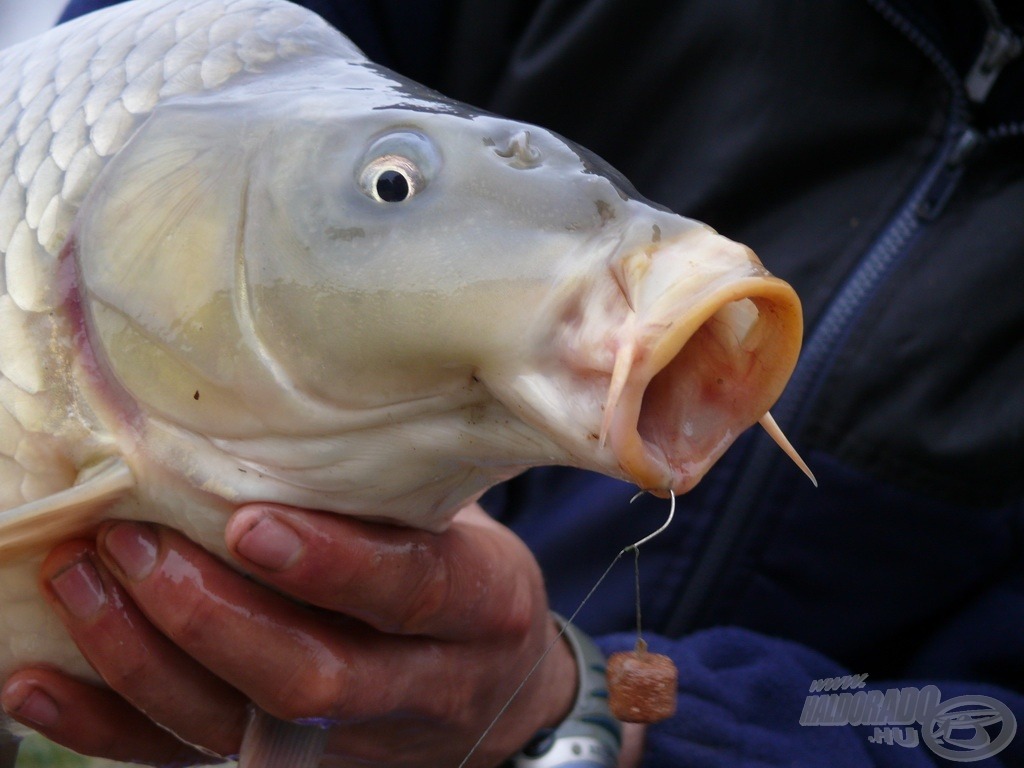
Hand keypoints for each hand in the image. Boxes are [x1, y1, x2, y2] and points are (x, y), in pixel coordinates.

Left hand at [1, 504, 576, 765]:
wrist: (504, 691)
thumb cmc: (474, 577)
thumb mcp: (467, 523)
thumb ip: (399, 488)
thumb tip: (285, 405)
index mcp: (479, 608)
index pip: (410, 591)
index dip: (332, 565)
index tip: (246, 520)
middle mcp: (420, 688)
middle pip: (312, 678)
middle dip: (212, 616)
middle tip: (131, 543)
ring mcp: (354, 742)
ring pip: (241, 727)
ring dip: (146, 661)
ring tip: (80, 579)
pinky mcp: (295, 766)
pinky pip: (191, 762)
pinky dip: (109, 729)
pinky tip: (39, 684)